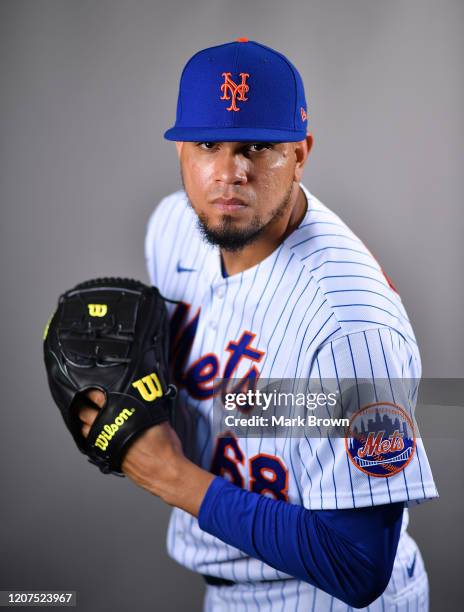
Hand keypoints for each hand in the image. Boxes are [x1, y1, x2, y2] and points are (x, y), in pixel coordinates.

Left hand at [78, 390, 213, 515]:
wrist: (165, 472)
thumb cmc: (165, 448)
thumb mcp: (159, 419)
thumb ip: (146, 408)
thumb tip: (144, 400)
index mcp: (123, 415)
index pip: (99, 398)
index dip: (93, 392)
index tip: (92, 389)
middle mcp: (111, 429)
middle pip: (85, 413)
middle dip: (83, 405)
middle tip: (84, 400)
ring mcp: (106, 443)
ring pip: (84, 430)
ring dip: (83, 422)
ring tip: (86, 415)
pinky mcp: (106, 456)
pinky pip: (91, 443)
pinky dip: (89, 436)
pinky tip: (92, 432)